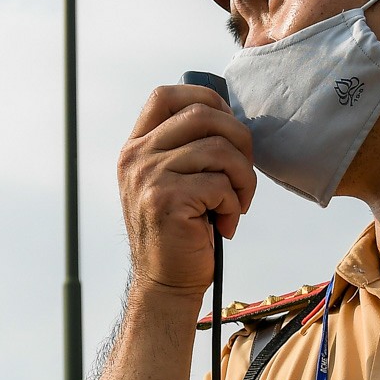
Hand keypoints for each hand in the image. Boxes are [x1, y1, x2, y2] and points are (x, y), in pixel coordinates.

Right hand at [118, 84, 256, 297]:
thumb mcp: (171, 180)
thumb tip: (229, 115)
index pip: (167, 96)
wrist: (166, 283)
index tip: (228, 127)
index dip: (207, 99)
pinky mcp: (166, 199)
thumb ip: (185, 147)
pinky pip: (220, 184)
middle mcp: (136, 157)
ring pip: (219, 149)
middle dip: (239, 139)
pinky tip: (226, 223)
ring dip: (242, 178)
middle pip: (203, 115)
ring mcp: (148, 177)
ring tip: (237, 202)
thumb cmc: (181, 231)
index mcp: (136, 147)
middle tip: (242, 173)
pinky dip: (235, 203)